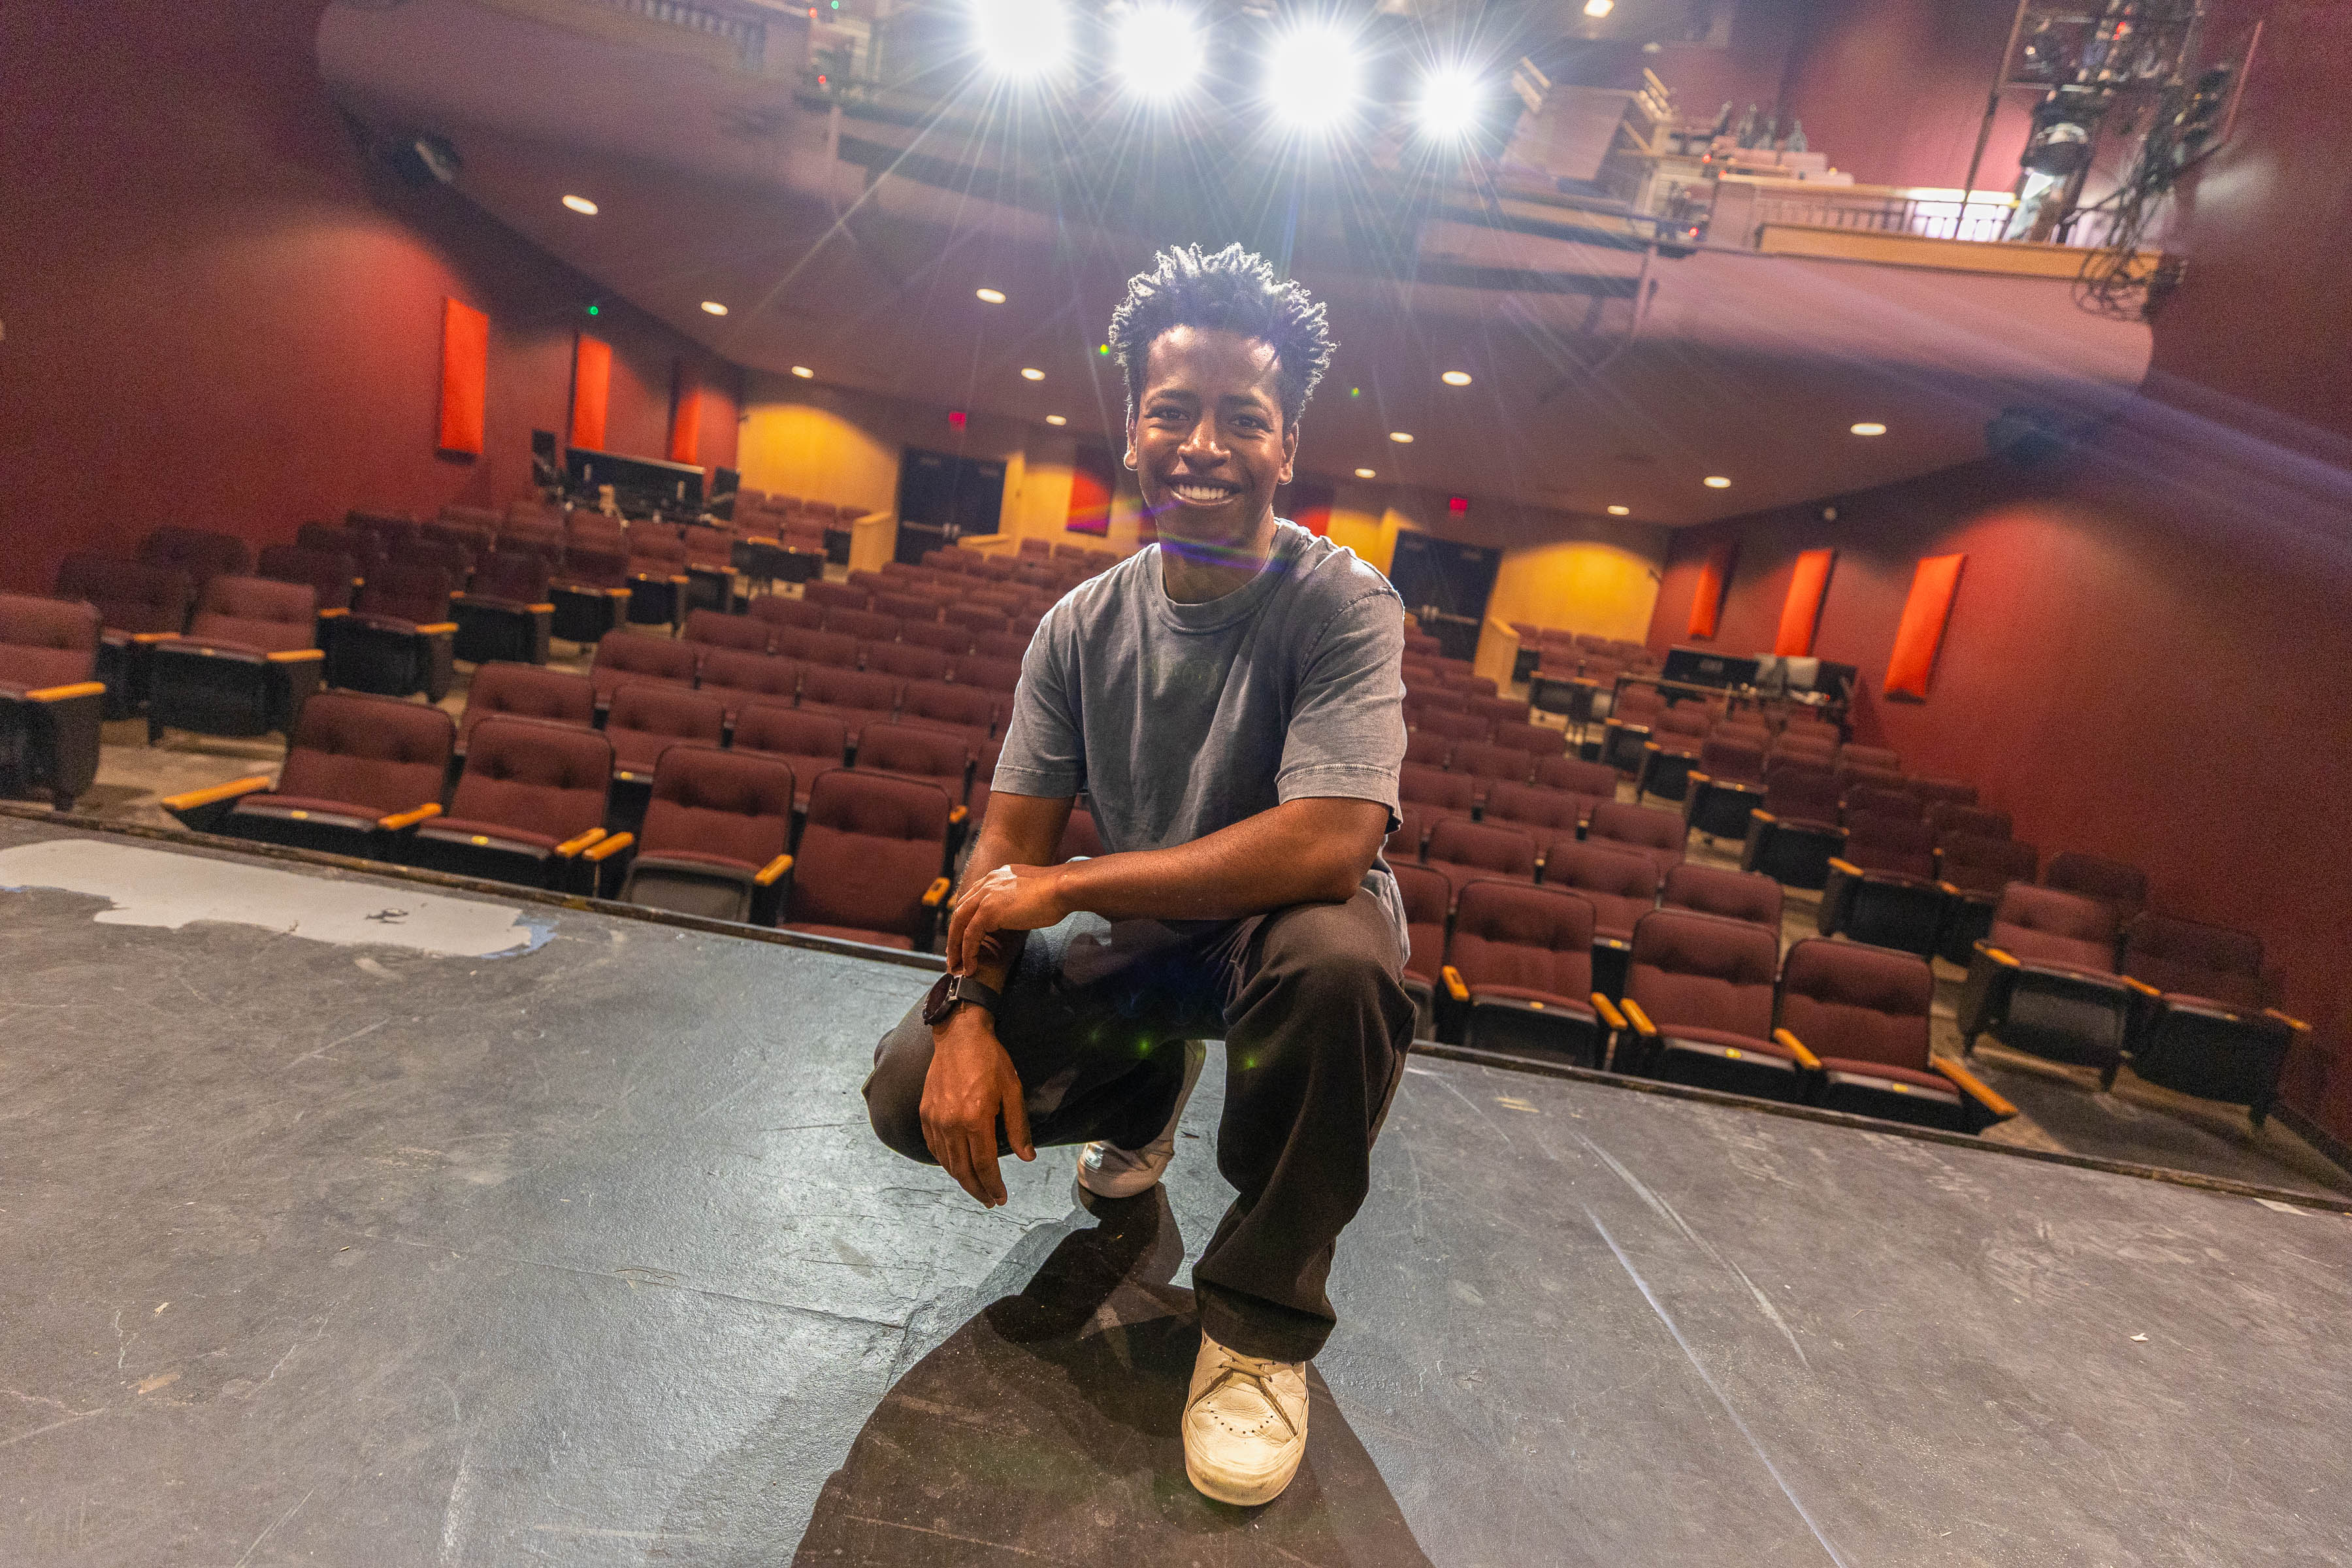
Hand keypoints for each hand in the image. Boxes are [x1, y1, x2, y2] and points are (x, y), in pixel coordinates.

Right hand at [919, 1009, 1033, 1205]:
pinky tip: (955, 1167)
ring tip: (976, 1188)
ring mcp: (935, 1119)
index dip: (993, 1185)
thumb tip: (1026, 1158)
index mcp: (975, 1119)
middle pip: (963, 1170)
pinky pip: (934, 1147)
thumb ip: (1018, 1127)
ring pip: (947, 1162)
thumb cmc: (991, 1060)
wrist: (959, 1036)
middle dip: (978, 1190)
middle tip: (989, 1201)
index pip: (984, 1165)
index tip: (1000, 1198)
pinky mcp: (925, 1113)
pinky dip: (945, 1162)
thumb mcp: (1013, 1091)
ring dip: (961, 1179)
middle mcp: (951, 1123)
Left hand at [946, 862, 1069, 975]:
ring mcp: (986, 895)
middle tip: (953, 952)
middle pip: (961, 910)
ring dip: (956, 946)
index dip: (965, 918)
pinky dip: (968, 952)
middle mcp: (987, 882)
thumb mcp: (1030, 890)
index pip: (973, 898)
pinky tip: (971, 966)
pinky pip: (970, 936)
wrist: (1062, 888)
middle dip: (954, 933)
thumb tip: (1017, 911)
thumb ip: (1017, 897)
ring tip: (957, 964)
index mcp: (997, 876)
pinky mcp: (989, 911)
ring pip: (960, 924)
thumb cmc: (1056, 891)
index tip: (963, 934)